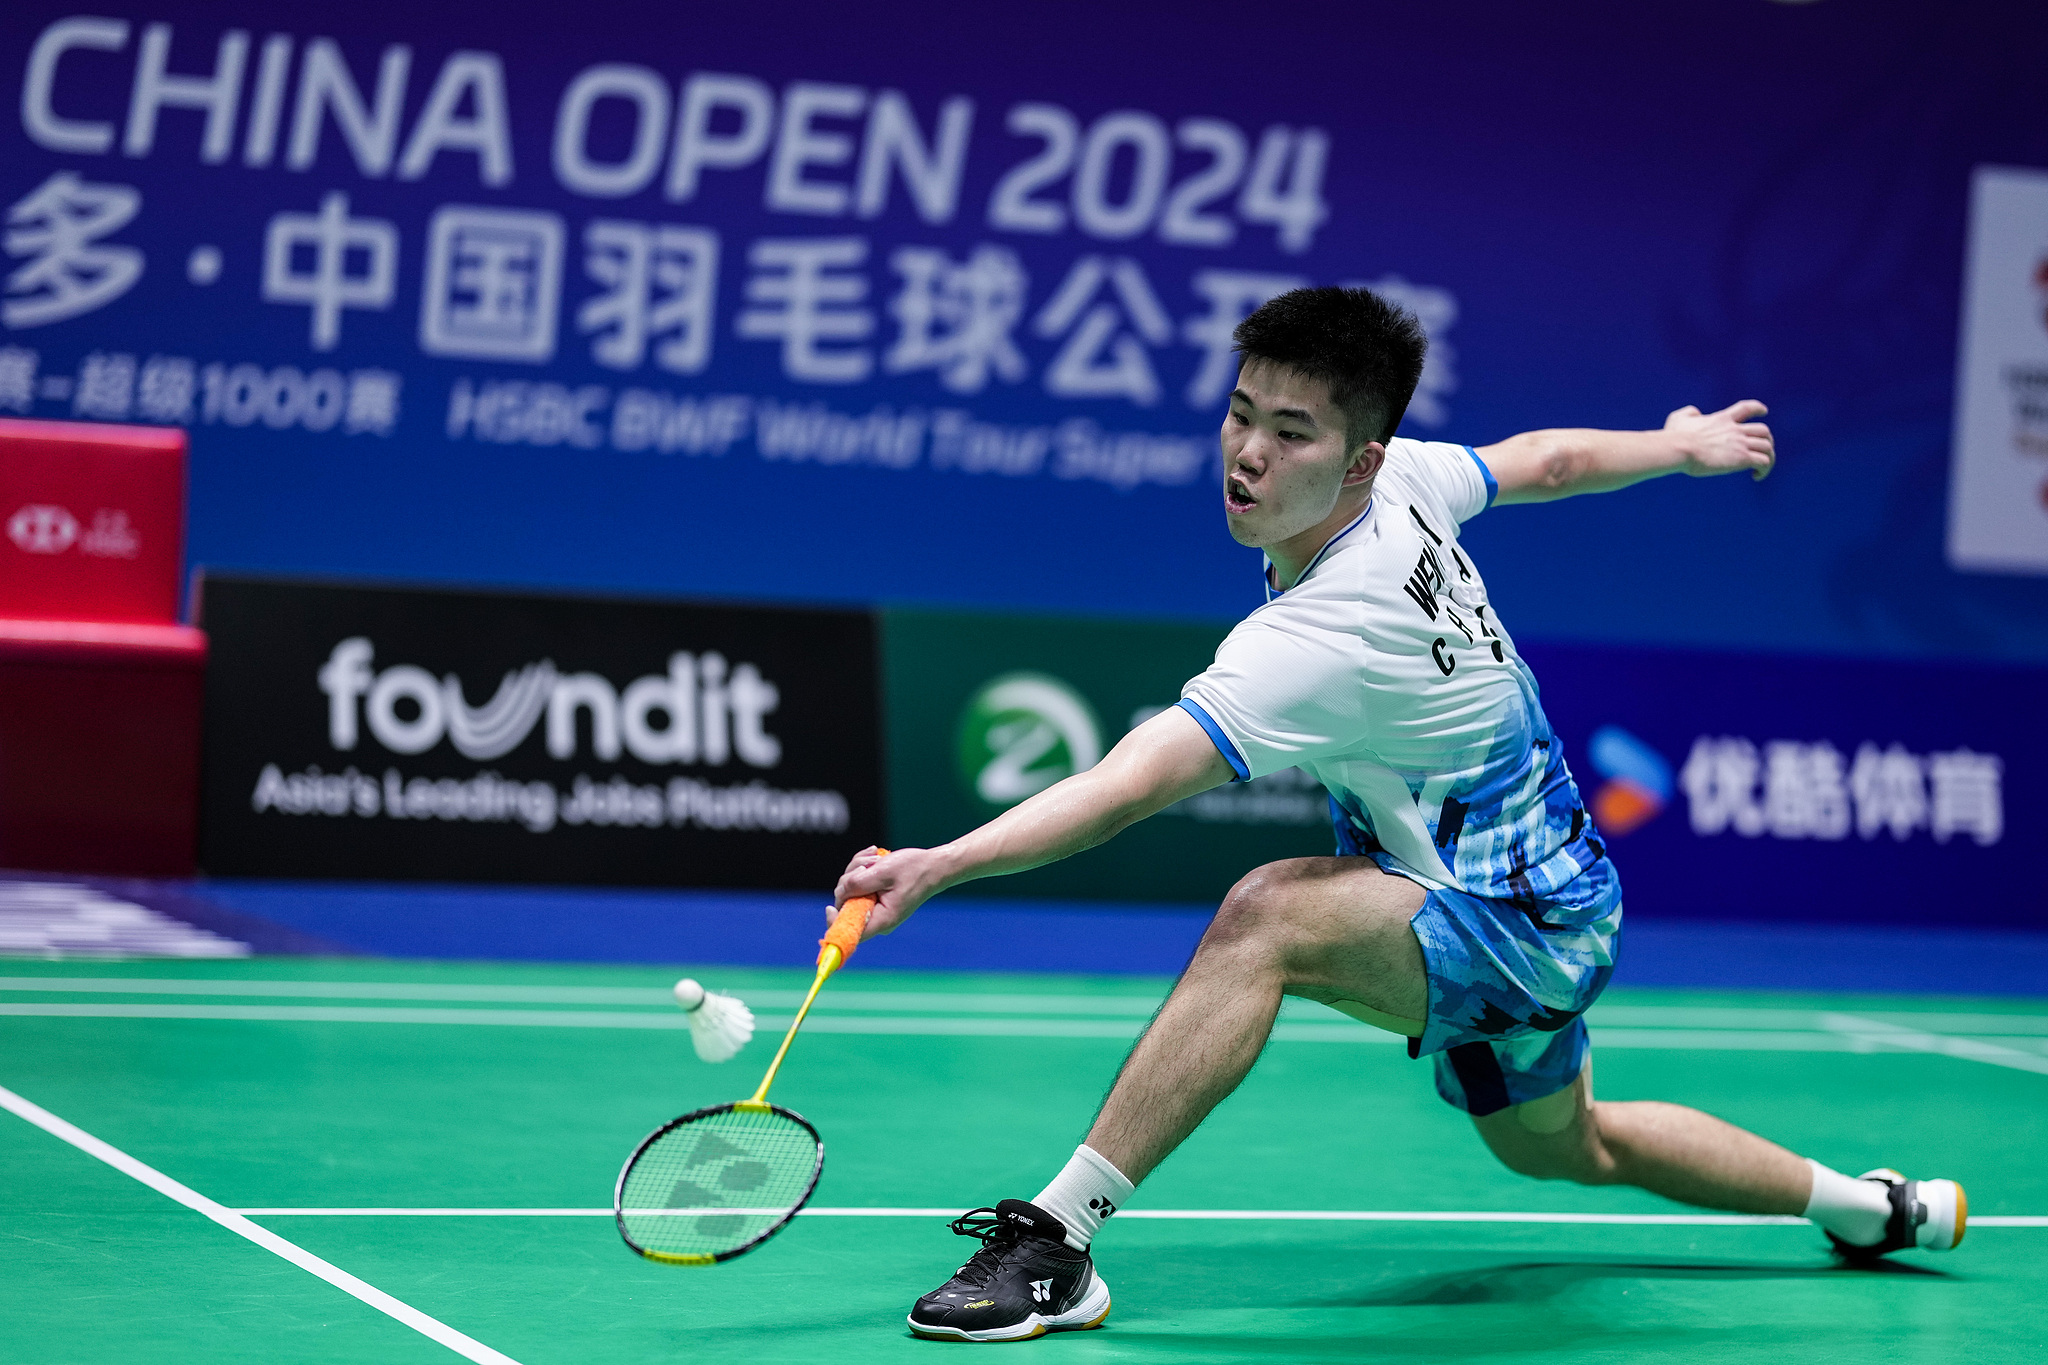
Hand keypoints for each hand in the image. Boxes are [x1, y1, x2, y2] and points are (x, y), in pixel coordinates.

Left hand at [827, 844, 951, 940]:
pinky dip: (861, 869)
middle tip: (867, 864)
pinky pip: (858, 885)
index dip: (836, 923)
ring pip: (850, 890)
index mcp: (882, 919)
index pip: (851, 932)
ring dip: (857, 870)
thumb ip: (858, 883)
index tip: (830, 907)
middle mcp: (877, 918)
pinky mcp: (875, 897)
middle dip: (850, 880)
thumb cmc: (914, 869)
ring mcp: (876, 907)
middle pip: (846, 904)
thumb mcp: (883, 872)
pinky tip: (874, 857)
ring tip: (875, 858)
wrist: (933, 865)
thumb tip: (839, 893)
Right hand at [1664, 399, 1774, 480]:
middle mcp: (1735, 430)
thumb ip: (1689, 412)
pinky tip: (1756, 476)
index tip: (1764, 411)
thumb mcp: (1678, 418)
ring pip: (1767, 447)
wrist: (1680, 448)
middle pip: (1764, 431)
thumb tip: (1696, 413)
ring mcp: (1740, 444)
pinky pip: (1764, 462)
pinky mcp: (1742, 459)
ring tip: (1760, 468)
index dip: (1758, 408)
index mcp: (1723, 419)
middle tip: (1759, 452)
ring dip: (1768, 457)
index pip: (1747, 408)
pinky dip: (1765, 469)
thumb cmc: (1675, 436)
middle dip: (1766, 441)